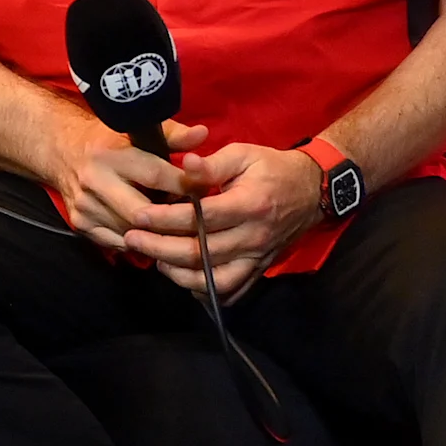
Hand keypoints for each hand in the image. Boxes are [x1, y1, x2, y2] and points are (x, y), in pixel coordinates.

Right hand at [40, 109, 196, 253]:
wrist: (60, 151)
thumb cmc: (108, 140)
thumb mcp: (137, 130)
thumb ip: (173, 135)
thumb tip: (202, 134)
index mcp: (111, 154)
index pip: (156, 176)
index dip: (185, 185)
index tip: (203, 189)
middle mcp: (94, 180)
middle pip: (143, 212)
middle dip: (171, 217)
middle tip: (192, 216)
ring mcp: (85, 205)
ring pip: (132, 232)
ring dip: (156, 231)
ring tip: (172, 221)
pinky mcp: (80, 223)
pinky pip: (118, 242)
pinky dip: (138, 239)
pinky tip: (148, 229)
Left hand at [127, 139, 325, 301]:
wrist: (313, 190)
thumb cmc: (272, 168)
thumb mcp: (243, 155)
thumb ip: (211, 165)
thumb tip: (184, 164)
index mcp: (250, 205)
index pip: (202, 219)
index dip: (167, 219)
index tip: (139, 216)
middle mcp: (254, 236)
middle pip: (203, 252)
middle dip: (161, 248)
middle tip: (132, 239)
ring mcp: (258, 256)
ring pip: (215, 279)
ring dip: (180, 274)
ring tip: (156, 260)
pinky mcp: (259, 268)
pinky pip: (232, 290)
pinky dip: (206, 291)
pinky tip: (183, 279)